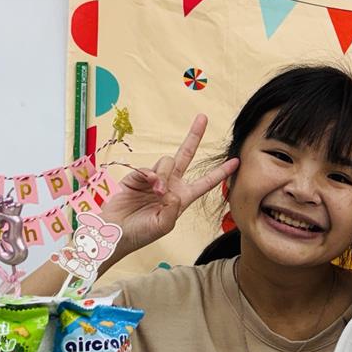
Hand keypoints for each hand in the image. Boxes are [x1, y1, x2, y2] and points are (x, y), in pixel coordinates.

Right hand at [101, 115, 238, 256]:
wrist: (115, 231)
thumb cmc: (141, 233)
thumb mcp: (163, 225)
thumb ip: (172, 208)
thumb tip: (171, 189)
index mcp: (182, 198)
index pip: (205, 182)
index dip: (220, 172)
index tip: (236, 161)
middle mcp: (170, 186)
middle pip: (186, 156)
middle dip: (194, 137)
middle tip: (202, 118)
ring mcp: (154, 179)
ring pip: (167, 162)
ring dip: (164, 174)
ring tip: (157, 191)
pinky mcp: (137, 176)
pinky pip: (149, 168)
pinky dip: (151, 175)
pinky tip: (150, 185)